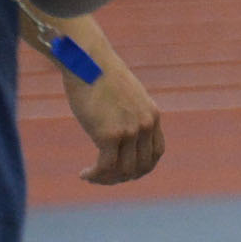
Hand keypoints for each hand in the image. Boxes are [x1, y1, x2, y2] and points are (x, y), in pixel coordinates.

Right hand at [66, 62, 160, 183]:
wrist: (90, 63)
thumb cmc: (102, 78)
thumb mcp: (126, 97)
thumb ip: (130, 115)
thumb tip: (120, 134)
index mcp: (153, 116)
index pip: (156, 153)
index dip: (141, 168)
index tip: (123, 171)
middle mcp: (146, 125)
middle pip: (141, 166)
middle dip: (122, 177)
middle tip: (103, 177)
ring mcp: (129, 131)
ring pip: (123, 170)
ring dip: (106, 178)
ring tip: (92, 176)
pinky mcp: (109, 134)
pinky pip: (105, 166)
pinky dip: (95, 175)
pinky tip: (84, 174)